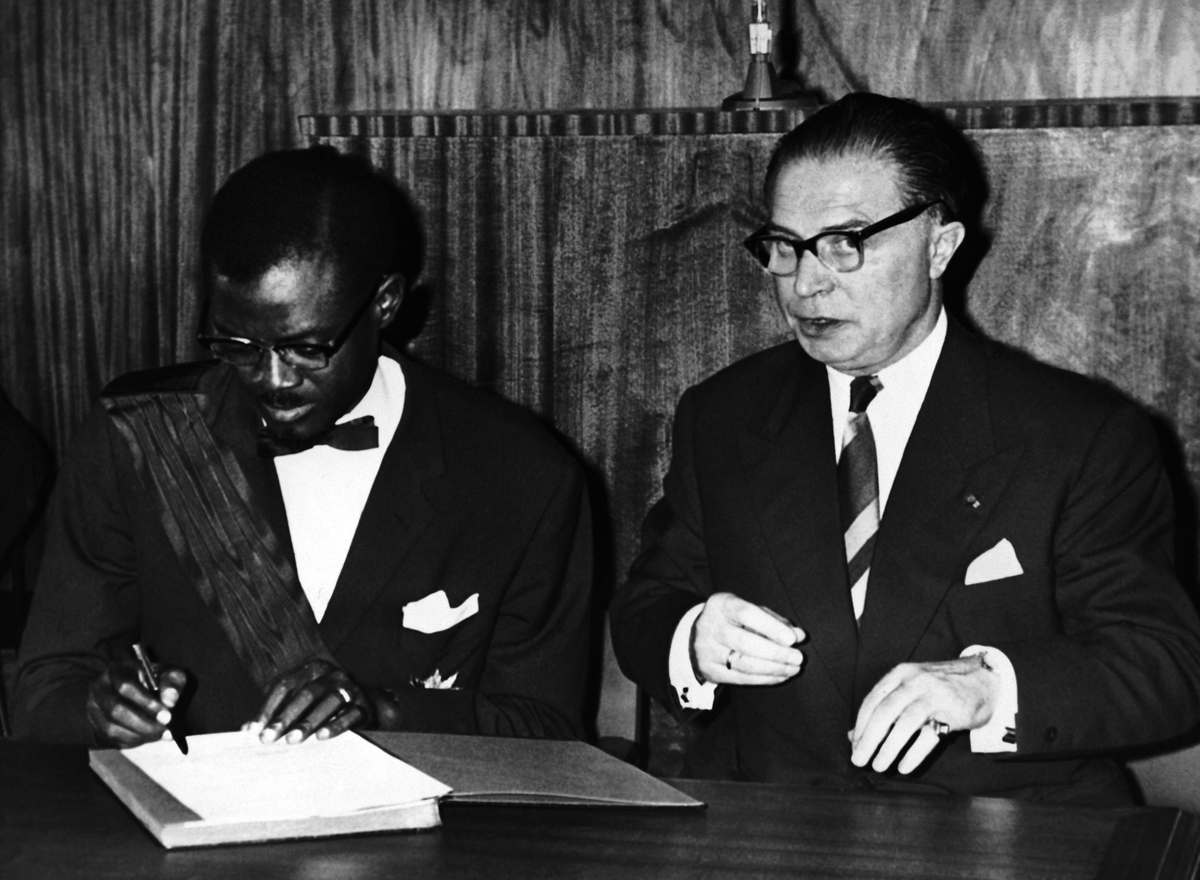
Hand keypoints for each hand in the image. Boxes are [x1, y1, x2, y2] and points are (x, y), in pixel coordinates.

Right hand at [87, 659, 186, 747]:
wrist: (142, 690)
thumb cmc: (157, 680)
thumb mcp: (170, 674)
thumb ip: (172, 683)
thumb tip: (169, 701)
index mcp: (117, 669)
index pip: (126, 686)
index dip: (147, 703)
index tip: (167, 716)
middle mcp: (99, 687)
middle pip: (115, 710)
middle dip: (144, 724)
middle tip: (166, 731)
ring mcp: (93, 707)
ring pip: (110, 728)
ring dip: (138, 735)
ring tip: (160, 735)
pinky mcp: (94, 724)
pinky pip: (109, 738)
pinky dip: (131, 741)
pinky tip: (148, 737)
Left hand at [246, 660, 373, 743]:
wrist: (367, 705)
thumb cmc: (323, 704)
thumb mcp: (301, 702)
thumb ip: (277, 712)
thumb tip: (247, 729)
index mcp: (313, 669)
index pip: (285, 685)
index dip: (268, 707)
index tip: (253, 730)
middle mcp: (332, 676)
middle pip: (307, 693)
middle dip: (285, 717)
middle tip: (269, 738)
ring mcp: (350, 689)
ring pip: (329, 703)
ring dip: (309, 722)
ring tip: (292, 740)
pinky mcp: (363, 706)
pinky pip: (350, 715)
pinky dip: (336, 726)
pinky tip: (321, 737)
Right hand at [691, 593, 804, 685]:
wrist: (699, 635)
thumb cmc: (734, 620)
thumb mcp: (752, 611)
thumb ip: (776, 621)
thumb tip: (800, 636)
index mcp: (721, 605)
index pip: (747, 614)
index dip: (771, 627)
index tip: (793, 639)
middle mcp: (710, 626)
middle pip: (745, 643)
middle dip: (776, 653)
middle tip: (799, 658)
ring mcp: (707, 651)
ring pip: (744, 664)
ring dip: (774, 669)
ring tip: (794, 669)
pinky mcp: (709, 670)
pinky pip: (740, 679)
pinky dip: (764, 679)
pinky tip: (781, 676)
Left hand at [849, 655, 998, 773]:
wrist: (984, 679)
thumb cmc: (940, 687)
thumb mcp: (910, 688)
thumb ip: (884, 707)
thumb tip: (853, 736)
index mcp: (900, 674)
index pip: (872, 701)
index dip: (860, 725)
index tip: (854, 746)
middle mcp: (914, 682)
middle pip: (884, 712)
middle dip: (868, 739)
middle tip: (859, 760)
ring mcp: (934, 696)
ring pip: (904, 724)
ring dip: (888, 748)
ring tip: (879, 766)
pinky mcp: (952, 712)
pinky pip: (929, 736)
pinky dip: (913, 754)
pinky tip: (904, 767)